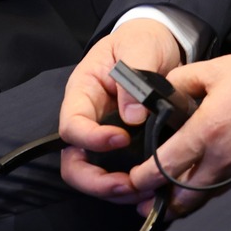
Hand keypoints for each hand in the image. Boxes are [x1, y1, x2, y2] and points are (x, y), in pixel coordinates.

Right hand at [59, 19, 188, 201]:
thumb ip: (134, 76)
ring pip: (93, 173)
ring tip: (142, 190)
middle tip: (127, 185)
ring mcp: (103, 135)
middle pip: (74, 162)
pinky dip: (130, 185)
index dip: (91, 139)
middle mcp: (88, 119)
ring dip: (114, 190)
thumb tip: (133, 116)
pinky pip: (117, 172)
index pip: (71, 125)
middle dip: (96, 181)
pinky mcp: (123, 146)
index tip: (121, 140)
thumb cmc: (142, 40)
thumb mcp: (139, 46)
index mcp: (82, 93)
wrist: (159, 41)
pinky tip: (150, 186)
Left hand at [125, 48, 230, 217]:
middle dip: (159, 203)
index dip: (142, 179)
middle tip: (142, 200)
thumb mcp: (217, 68)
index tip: (132, 179)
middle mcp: (223, 158)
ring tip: (166, 201)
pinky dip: (206, 195)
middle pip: (182, 198)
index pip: (164, 167)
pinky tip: (198, 187)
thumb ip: (182, 80)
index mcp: (207, 131)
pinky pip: (223, 191)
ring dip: (182, 203)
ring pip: (204, 201)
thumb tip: (161, 92)